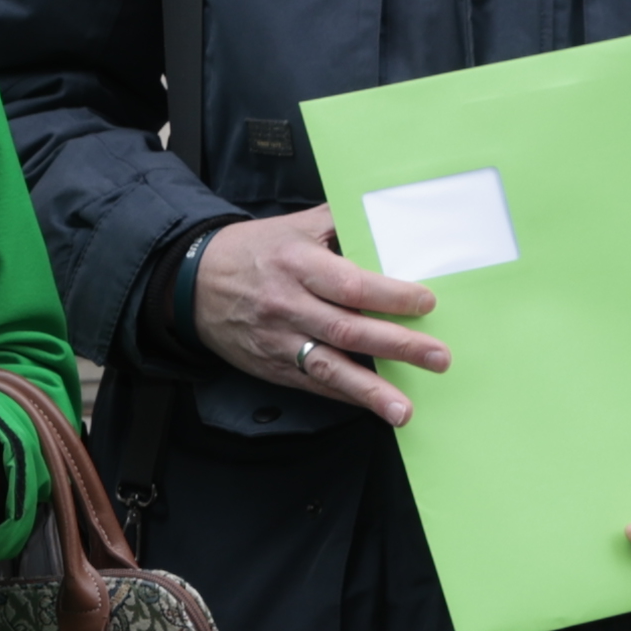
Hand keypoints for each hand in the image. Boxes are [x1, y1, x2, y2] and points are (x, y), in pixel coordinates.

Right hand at [190, 208, 447, 426]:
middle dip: (397, 345)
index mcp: (298, 264)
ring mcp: (279, 341)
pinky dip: (345, 395)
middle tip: (438, 357)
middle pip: (349, 329)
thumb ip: (338, 223)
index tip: (426, 303)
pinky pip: (314, 384)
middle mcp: (289, 305)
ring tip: (404, 410)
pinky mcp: (273, 366)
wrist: (193, 283)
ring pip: (330, 367)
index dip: (390, 296)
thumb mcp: (294, 226)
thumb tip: (385, 221)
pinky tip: (373, 407)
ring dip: (370, 391)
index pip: (351, 284)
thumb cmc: (254, 250)